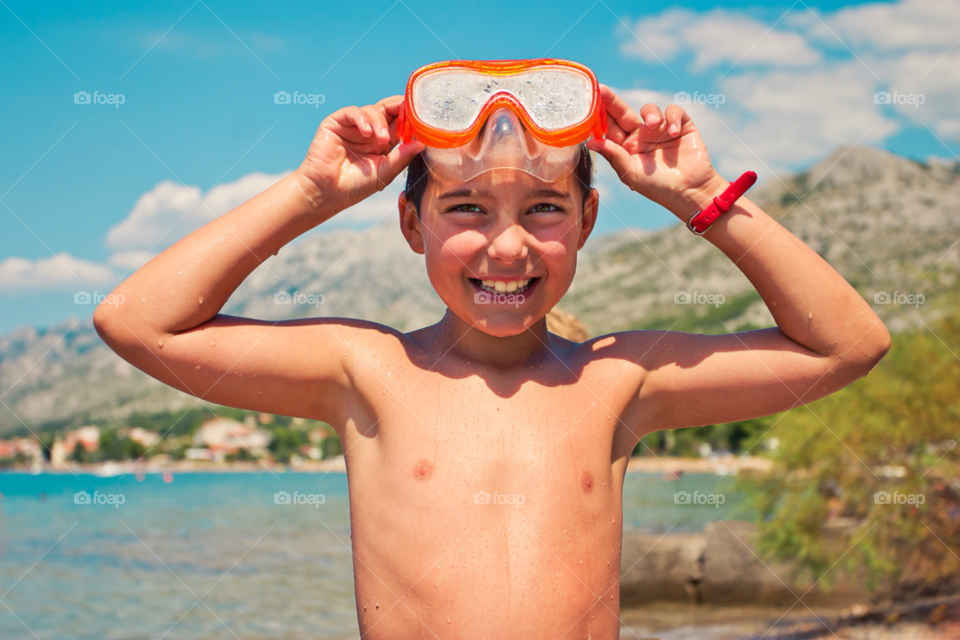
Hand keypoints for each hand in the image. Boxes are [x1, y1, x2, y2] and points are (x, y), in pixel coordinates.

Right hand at [296, 95, 424, 212]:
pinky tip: (366, 132)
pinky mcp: (336, 123)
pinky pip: (352, 112)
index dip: (410, 119)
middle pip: (388, 110)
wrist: (327, 192)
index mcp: (383, 143)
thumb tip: (421, 143)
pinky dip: (362, 118)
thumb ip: (401, 157)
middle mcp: (369, 132)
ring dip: (380, 121)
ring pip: (372, 110)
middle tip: (408, 111)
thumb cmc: (355, 186)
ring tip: (382, 138)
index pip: (399, 124)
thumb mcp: (384, 173)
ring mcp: (353, 127)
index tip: (421, 119)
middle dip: (399, 108)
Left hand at [586, 85, 726, 216]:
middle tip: (602, 90)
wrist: (690, 191)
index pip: (610, 127)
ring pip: (649, 109)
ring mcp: (661, 130)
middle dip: (613, 102)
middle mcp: (641, 136)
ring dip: (650, 113)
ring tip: (654, 125)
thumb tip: (590, 142)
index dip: (600, 115)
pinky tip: (674, 132)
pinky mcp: (681, 126)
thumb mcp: (631, 173)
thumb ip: (613, 155)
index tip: (589, 102)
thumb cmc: (658, 187)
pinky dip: (673, 118)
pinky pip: (673, 111)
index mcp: (626, 148)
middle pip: (623, 113)